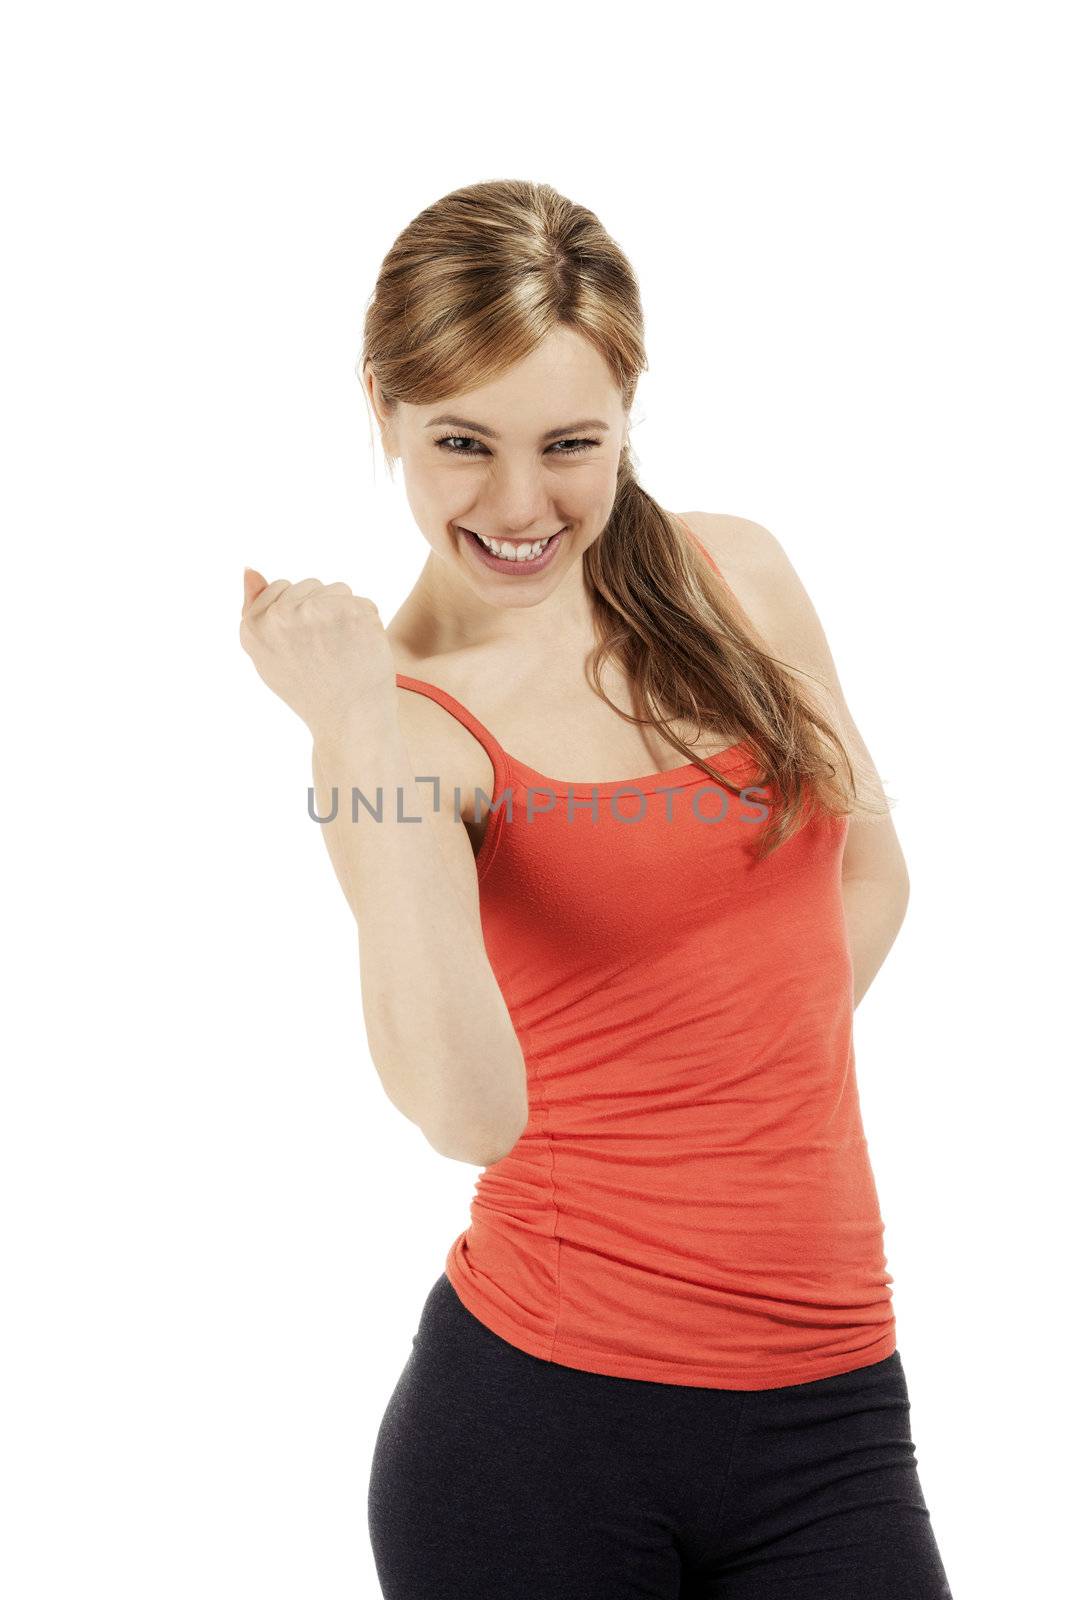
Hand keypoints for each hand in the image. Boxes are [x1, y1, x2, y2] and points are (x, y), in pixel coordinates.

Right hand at [239, 568, 397, 742]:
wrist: (350, 722)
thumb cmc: (311, 691)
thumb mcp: (269, 655)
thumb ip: (255, 611)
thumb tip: (249, 568)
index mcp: (253, 626)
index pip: (281, 587)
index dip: (298, 616)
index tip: (303, 647)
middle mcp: (280, 616)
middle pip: (310, 586)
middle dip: (322, 612)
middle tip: (325, 654)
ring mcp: (316, 611)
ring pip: (338, 590)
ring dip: (346, 615)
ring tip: (343, 652)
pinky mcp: (351, 612)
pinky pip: (364, 603)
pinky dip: (368, 624)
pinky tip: (361, 651)